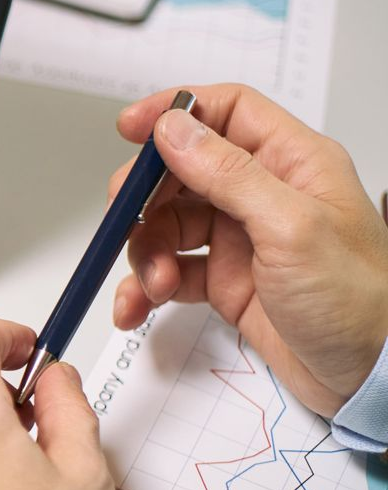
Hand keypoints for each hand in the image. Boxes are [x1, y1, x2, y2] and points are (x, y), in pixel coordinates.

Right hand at [112, 84, 387, 416]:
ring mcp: (243, 238)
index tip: (130, 129)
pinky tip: (138, 306)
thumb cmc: (357, 301)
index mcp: (293, 163)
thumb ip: (229, 175)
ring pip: (169, 223)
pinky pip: (171, 270)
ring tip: (155, 284)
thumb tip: (174, 129)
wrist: (372, 377)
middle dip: (146, 196)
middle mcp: (265, 194)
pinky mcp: (226, 280)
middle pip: (184, 170)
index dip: (175, 112)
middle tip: (126, 221)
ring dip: (147, 252)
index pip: (227, 112)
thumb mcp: (291, 229)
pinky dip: (146, 287)